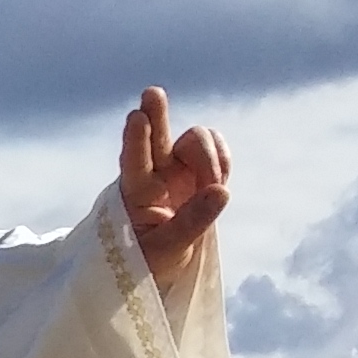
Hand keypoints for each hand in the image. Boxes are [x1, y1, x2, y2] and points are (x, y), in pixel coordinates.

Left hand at [120, 88, 230, 278]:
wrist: (162, 263)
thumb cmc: (148, 260)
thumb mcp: (166, 250)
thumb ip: (191, 222)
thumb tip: (221, 191)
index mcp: (135, 193)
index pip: (134, 162)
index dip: (137, 140)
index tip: (136, 118)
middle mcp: (155, 173)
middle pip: (157, 135)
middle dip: (157, 114)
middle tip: (152, 94)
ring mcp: (179, 169)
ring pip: (195, 139)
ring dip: (209, 159)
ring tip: (213, 187)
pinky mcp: (200, 171)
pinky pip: (217, 150)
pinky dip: (223, 159)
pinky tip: (219, 180)